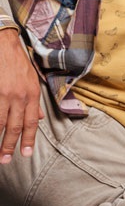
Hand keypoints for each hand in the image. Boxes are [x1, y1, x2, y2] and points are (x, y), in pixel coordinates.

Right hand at [0, 28, 43, 163]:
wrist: (4, 45)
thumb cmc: (18, 63)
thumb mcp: (33, 81)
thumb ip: (35, 102)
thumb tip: (40, 119)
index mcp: (32, 95)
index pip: (31, 122)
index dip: (29, 139)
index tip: (26, 154)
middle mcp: (19, 96)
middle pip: (14, 126)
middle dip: (10, 145)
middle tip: (6, 160)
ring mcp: (3, 94)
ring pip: (0, 122)